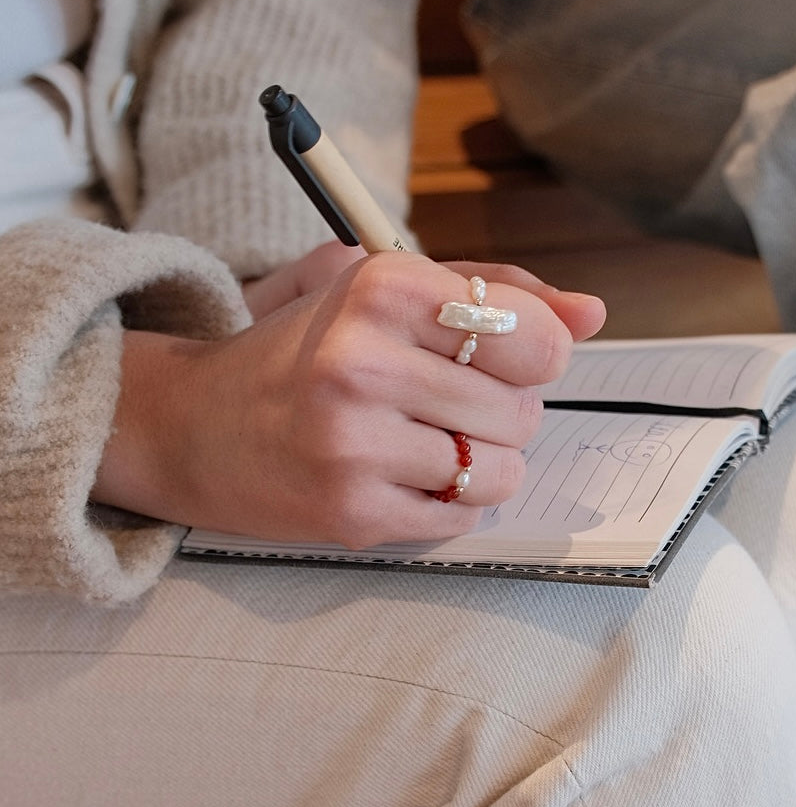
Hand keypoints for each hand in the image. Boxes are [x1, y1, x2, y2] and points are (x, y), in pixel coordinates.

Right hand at [94, 254, 604, 548]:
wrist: (192, 425)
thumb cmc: (302, 350)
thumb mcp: (384, 289)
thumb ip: (494, 289)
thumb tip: (592, 313)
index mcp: (380, 289)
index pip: (532, 332)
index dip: (536, 350)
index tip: (505, 353)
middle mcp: (364, 362)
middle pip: (522, 408)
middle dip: (502, 408)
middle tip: (443, 398)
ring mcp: (354, 444)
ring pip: (501, 470)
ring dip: (480, 462)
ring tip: (424, 440)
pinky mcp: (350, 512)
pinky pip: (461, 517)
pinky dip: (447, 500)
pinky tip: (399, 473)